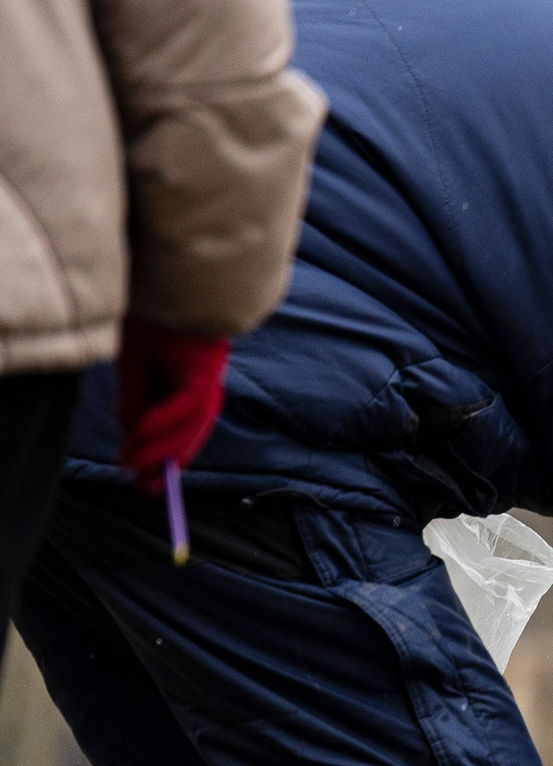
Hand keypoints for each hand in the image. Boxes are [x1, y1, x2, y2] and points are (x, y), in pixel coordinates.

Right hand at [116, 319, 228, 493]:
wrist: (172, 275)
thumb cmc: (153, 313)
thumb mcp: (135, 362)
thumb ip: (137, 398)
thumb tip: (133, 437)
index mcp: (193, 380)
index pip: (185, 426)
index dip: (167, 454)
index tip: (147, 480)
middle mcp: (205, 380)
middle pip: (192, 430)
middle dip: (168, 462)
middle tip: (146, 490)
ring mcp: (208, 373)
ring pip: (191, 423)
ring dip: (160, 448)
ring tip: (132, 467)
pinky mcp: (204, 366)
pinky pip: (186, 403)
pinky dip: (163, 421)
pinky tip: (140, 434)